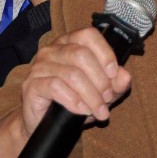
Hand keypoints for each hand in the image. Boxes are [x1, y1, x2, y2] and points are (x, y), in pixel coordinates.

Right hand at [16, 25, 131, 141]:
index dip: (104, 52)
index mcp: (69, 43)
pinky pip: (56, 87)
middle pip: (81, 55)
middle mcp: (52, 50)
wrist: (44, 123)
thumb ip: (114, 84)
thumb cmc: (73, 102)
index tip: (114, 73)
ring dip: (91, 95)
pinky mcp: (31, 84)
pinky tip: (82, 110)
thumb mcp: (100, 93)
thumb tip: (124, 76)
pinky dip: (74, 100)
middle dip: (100, 79)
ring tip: (99, 110)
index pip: (88, 35)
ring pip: (72, 74)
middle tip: (107, 98)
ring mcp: (39, 66)